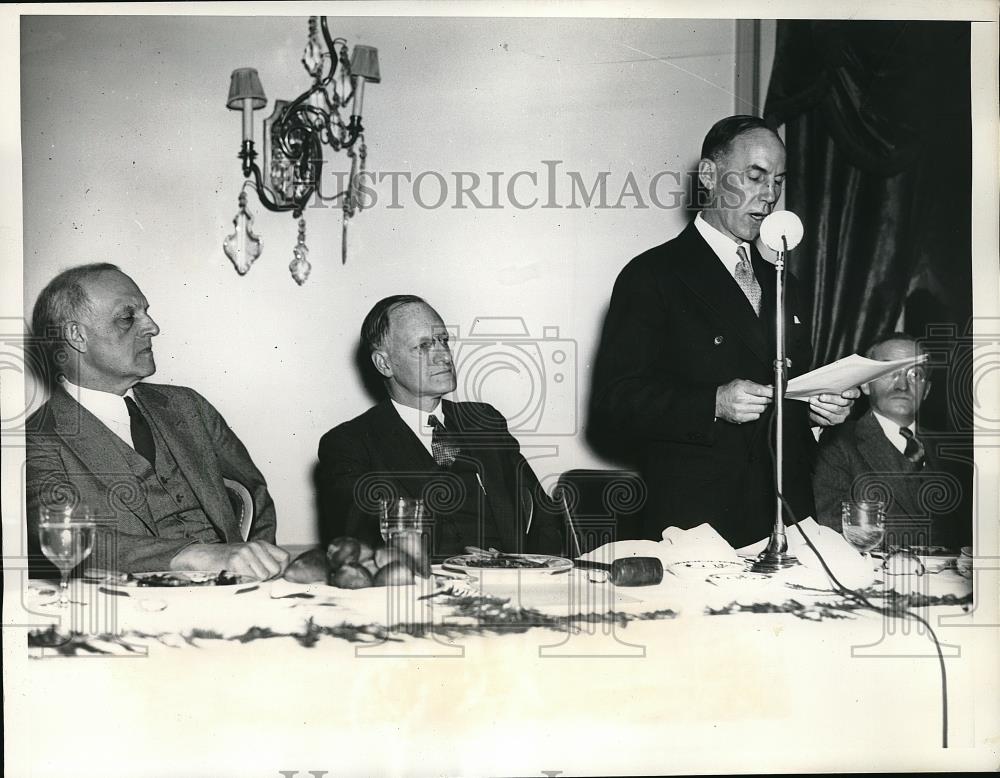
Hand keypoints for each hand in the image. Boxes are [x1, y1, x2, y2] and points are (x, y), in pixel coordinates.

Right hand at [170, 540, 289, 579]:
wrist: (202, 557)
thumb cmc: (226, 562)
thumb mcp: (249, 558)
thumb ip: (265, 565)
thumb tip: (281, 580)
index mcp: (261, 544)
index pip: (285, 559)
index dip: (280, 571)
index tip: (269, 576)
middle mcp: (255, 546)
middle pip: (275, 570)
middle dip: (266, 579)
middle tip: (250, 577)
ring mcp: (245, 552)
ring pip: (263, 576)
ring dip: (253, 582)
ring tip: (241, 576)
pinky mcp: (235, 561)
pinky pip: (250, 579)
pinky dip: (244, 583)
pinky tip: (235, 577)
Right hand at [715, 379, 772, 423]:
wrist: (716, 402)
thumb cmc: (728, 391)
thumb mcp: (740, 383)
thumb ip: (755, 385)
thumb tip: (769, 388)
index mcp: (741, 388)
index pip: (761, 391)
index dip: (771, 392)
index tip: (775, 392)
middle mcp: (741, 399)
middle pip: (764, 400)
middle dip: (767, 398)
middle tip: (765, 397)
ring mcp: (741, 410)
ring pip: (761, 409)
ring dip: (761, 406)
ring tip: (755, 402)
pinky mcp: (741, 418)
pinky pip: (756, 416)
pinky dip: (756, 412)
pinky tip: (750, 408)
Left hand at [808, 387, 859, 426]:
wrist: (817, 410)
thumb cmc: (824, 395)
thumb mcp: (828, 389)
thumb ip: (829, 387)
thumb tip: (822, 383)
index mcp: (850, 393)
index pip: (855, 393)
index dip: (850, 394)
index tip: (843, 394)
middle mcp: (849, 404)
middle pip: (843, 402)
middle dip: (831, 398)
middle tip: (821, 396)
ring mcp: (844, 412)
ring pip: (835, 408)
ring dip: (822, 404)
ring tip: (812, 400)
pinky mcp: (837, 419)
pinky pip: (829, 415)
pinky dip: (819, 409)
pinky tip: (813, 406)